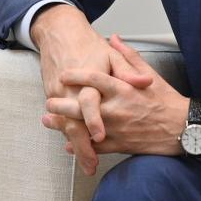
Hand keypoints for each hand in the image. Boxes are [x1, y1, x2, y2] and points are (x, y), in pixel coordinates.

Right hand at [29, 5, 116, 174]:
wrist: (60, 34)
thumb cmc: (89, 46)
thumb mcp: (111, 55)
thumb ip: (129, 69)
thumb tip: (145, 83)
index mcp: (91, 79)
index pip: (89, 103)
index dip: (93, 119)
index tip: (99, 135)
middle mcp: (74, 91)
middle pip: (75, 122)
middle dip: (82, 145)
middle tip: (91, 165)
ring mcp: (62, 96)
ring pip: (68, 126)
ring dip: (77, 146)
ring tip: (87, 165)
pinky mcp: (56, 99)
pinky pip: (62, 120)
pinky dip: (69, 136)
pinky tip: (75, 150)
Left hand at [45, 35, 185, 155]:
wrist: (184, 128)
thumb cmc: (167, 100)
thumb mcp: (148, 74)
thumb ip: (127, 56)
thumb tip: (113, 37)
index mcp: (123, 88)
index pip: (93, 79)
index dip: (74, 76)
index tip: (62, 75)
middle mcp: (117, 108)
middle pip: (81, 104)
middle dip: (61, 104)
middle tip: (48, 101)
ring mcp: (117, 128)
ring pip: (84, 127)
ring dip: (64, 125)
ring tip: (49, 121)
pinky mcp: (121, 144)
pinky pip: (95, 146)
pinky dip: (80, 145)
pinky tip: (68, 143)